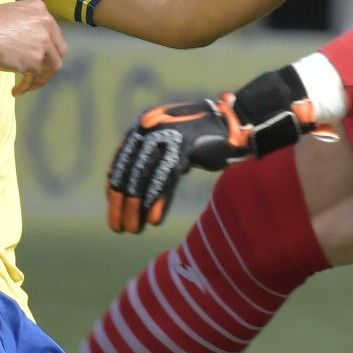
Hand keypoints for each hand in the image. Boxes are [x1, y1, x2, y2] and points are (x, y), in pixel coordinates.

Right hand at [0, 0, 65, 95]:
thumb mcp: (11, 13)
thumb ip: (28, 22)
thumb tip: (37, 40)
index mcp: (40, 8)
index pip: (54, 33)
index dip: (47, 49)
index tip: (37, 59)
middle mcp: (46, 22)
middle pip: (59, 50)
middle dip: (49, 64)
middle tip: (36, 74)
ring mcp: (42, 41)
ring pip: (53, 66)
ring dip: (41, 78)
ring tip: (26, 85)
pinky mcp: (35, 60)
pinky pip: (38, 78)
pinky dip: (28, 86)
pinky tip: (16, 90)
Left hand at [104, 67, 318, 231]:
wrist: (237, 123)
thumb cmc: (207, 138)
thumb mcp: (174, 144)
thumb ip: (154, 157)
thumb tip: (130, 186)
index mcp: (146, 125)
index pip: (122, 162)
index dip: (115, 188)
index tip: (114, 209)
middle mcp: (152, 127)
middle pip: (129, 172)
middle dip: (121, 203)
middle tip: (118, 228)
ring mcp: (169, 135)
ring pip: (144, 178)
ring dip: (137, 208)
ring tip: (134, 229)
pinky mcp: (186, 146)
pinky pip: (166, 179)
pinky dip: (158, 201)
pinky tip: (154, 220)